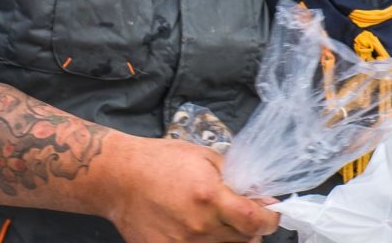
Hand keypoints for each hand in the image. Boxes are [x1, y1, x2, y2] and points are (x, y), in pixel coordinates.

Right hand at [99, 132, 278, 242]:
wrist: (120, 177)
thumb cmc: (159, 161)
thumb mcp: (204, 157)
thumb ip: (234, 176)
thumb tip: (260, 193)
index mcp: (209, 197)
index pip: (255, 221)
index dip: (270, 220)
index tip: (271, 214)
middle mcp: (199, 226)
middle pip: (245, 240)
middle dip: (251, 227)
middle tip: (242, 213)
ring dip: (230, 238)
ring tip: (216, 219)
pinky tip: (198, 228)